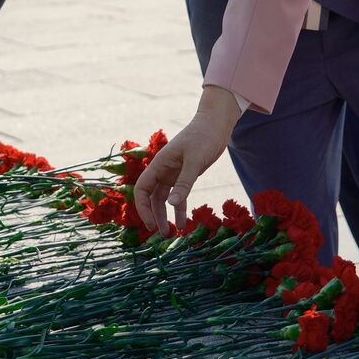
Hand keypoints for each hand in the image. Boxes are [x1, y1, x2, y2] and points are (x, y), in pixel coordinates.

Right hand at [134, 86, 237, 235]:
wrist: (216, 124)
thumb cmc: (203, 137)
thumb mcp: (194, 161)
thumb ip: (184, 183)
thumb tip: (171, 205)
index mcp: (159, 164)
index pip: (142, 189)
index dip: (142, 208)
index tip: (150, 224)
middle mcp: (163, 170)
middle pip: (151, 197)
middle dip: (154, 216)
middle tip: (161, 234)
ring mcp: (174, 173)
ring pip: (164, 199)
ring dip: (165, 215)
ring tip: (170, 233)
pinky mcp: (186, 175)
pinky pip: (179, 196)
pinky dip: (179, 209)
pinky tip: (183, 223)